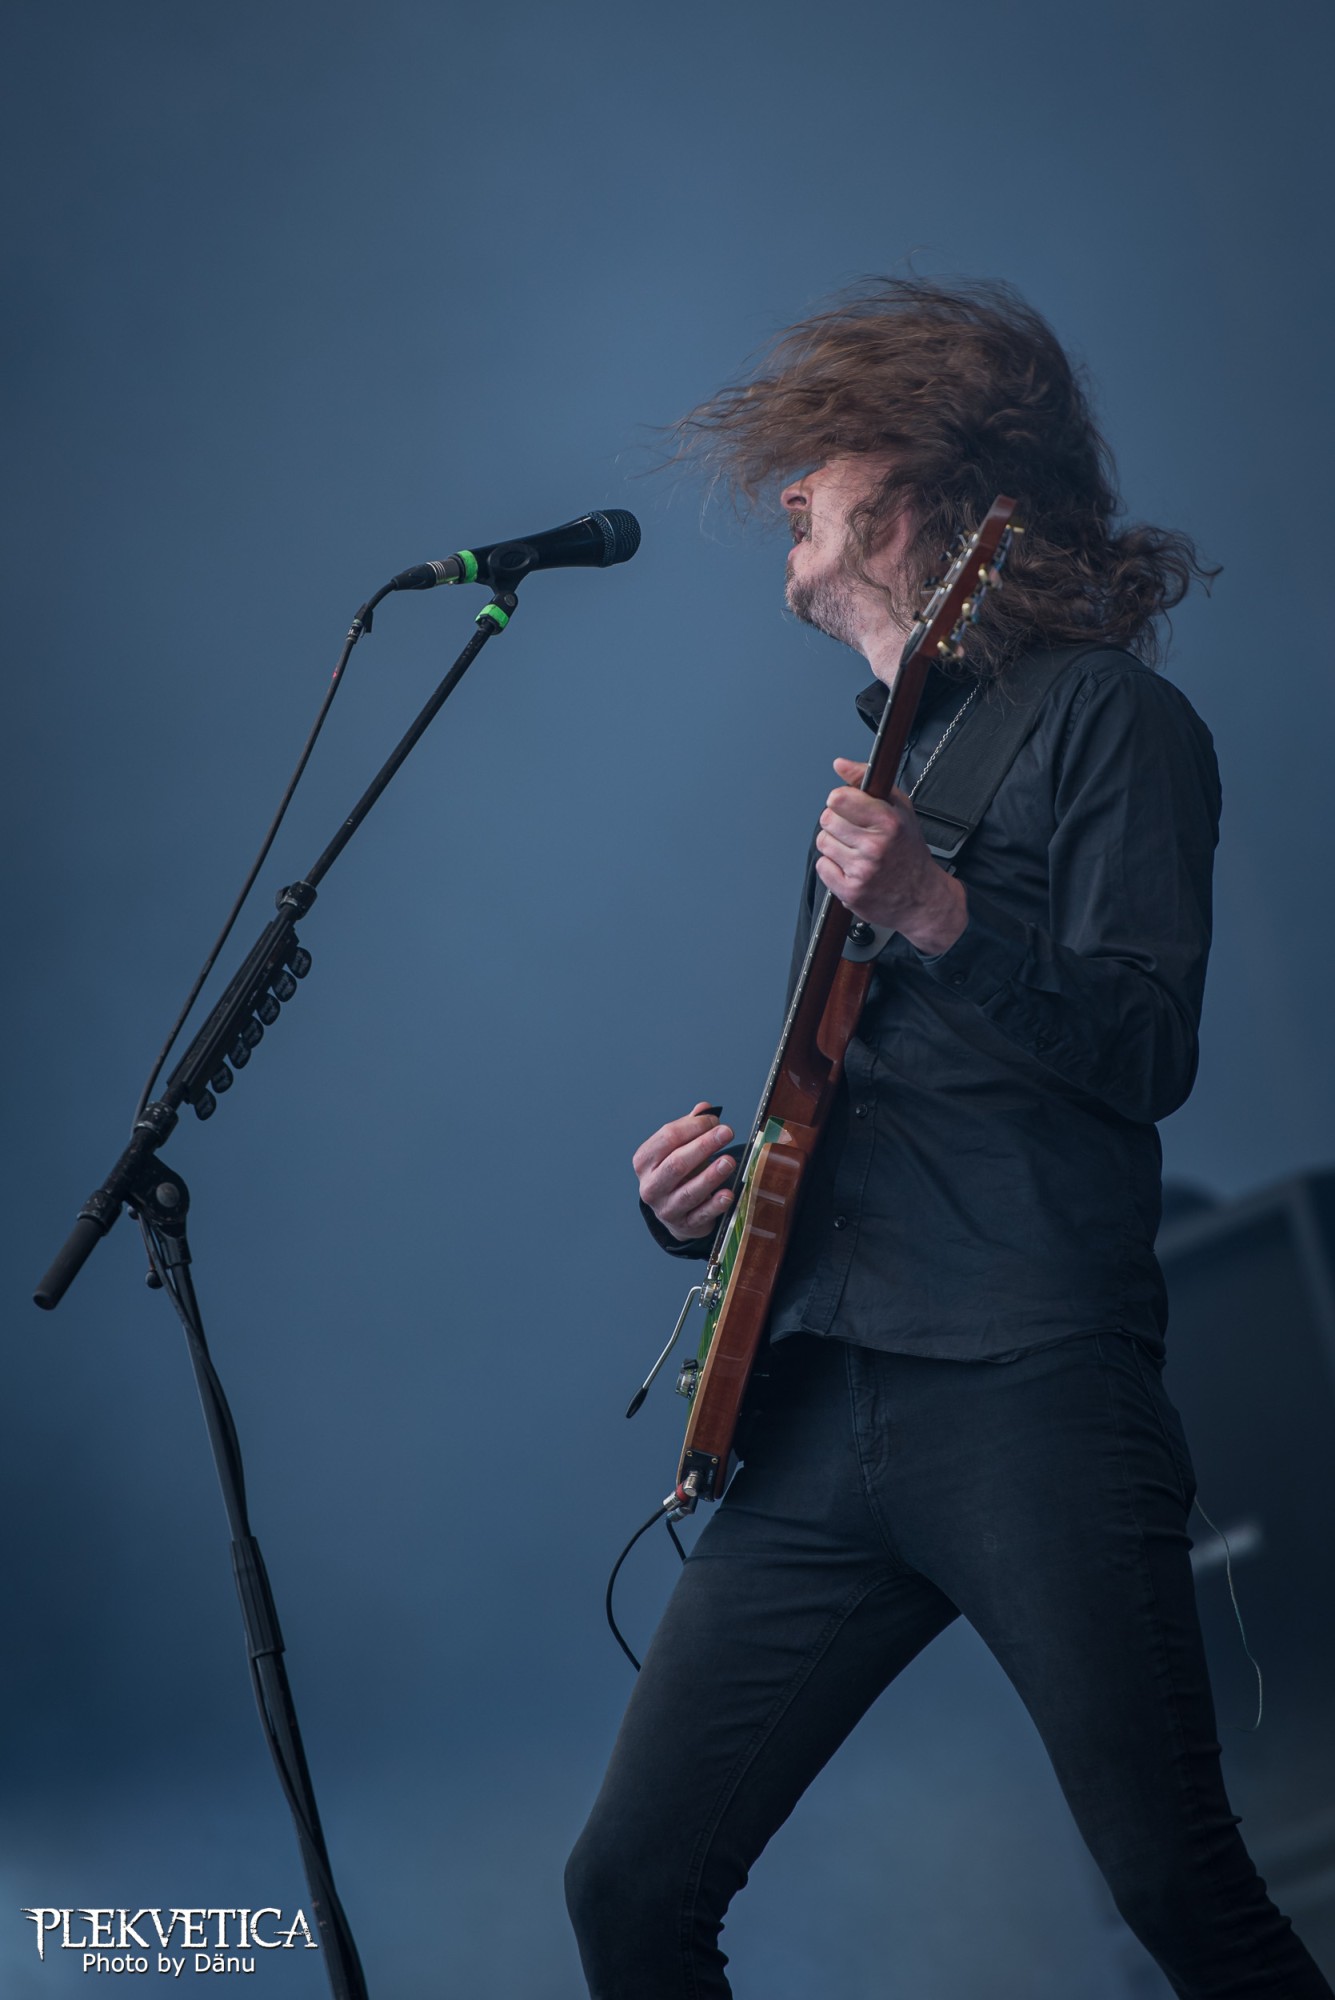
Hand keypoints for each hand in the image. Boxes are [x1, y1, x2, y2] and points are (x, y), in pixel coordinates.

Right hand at [633, 1102, 735, 1241]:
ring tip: (729, 1161)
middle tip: (726, 1132)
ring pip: (689, 1191)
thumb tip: (705, 1108)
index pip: (667, 1138)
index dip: (693, 1126)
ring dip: (711, 1175)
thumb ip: (690, 1127)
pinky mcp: (684, 1224)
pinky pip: (701, 1214)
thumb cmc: (677, 1174)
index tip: (715, 1121)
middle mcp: (650, 1186)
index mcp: (644, 1161)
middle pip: (676, 1163)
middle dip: (704, 1146)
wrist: (674, 1212)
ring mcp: (666, 1208)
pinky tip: (728, 1194)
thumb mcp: (677, 1149)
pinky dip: (715, 1204)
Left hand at [815, 757, 968, 955]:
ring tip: (855, 850)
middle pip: (827, 820)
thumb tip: (840, 764)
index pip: (839, 798)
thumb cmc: (909, 850)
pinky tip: (851, 867)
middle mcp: (875, 847)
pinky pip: (822, 867)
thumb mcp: (899, 808)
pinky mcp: (851, 892)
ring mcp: (862, 871)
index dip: (841, 800)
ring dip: (835, 845)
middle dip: (838, 823)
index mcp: (889, 822)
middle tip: (855, 832)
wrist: (921, 897)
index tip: (849, 807)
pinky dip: (833, 867)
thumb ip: (867, 781)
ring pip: (823, 843)